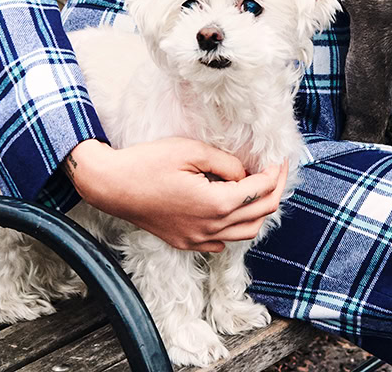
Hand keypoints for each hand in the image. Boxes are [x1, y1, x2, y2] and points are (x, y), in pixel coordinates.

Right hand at [64, 137, 288, 252]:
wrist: (112, 185)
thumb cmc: (148, 163)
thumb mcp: (190, 150)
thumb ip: (225, 163)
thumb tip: (243, 174)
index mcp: (215, 204)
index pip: (260, 192)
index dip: (274, 174)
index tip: (279, 158)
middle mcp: (210, 228)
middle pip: (259, 216)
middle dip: (273, 191)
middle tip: (275, 170)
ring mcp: (197, 239)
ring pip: (244, 233)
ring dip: (257, 212)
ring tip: (258, 188)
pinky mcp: (185, 242)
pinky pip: (221, 242)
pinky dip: (235, 227)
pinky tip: (230, 208)